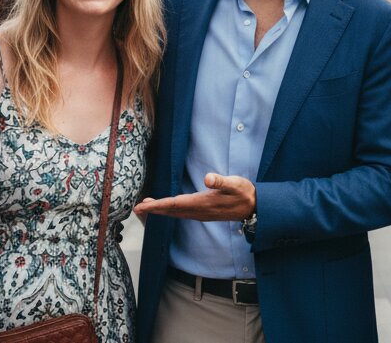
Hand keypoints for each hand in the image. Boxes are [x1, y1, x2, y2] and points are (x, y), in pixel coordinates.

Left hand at [133, 173, 255, 221]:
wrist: (254, 207)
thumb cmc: (244, 193)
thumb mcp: (235, 184)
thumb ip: (221, 181)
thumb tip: (208, 178)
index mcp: (203, 203)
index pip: (176, 204)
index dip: (158, 205)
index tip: (143, 206)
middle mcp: (199, 211)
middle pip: (171, 211)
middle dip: (153, 210)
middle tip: (136, 209)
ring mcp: (201, 213)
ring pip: (175, 213)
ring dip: (160, 210)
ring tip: (145, 206)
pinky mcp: (203, 212)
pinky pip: (181, 213)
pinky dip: (169, 210)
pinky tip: (165, 207)